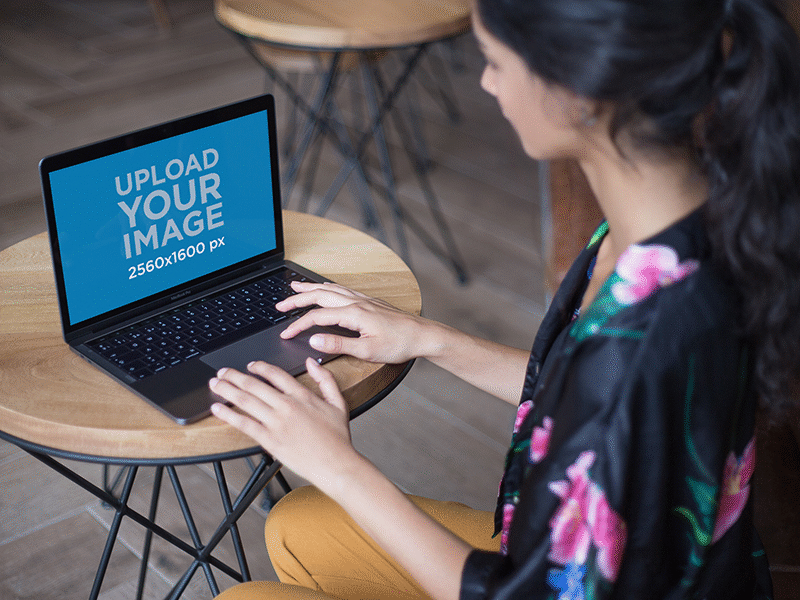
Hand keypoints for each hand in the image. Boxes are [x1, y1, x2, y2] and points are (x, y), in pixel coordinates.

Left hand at [209, 358, 356, 489]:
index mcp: (302, 395)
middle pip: (254, 385)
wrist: (335, 464)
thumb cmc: (337, 438)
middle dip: (234, 376)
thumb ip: (325, 379)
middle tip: (222, 372)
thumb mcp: (338, 403)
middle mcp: (286, 405)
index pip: (275, 374)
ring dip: (226, 390)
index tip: (250, 366)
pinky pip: (244, 424)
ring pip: (245, 400)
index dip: (259, 367)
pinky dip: (228, 415)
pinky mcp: (269, 440)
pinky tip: (217, 409)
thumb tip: (312, 362)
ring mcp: (276, 422)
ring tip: (215, 384)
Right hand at [277, 282, 430, 364]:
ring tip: (295, 287)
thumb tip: (314, 340)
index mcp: (353, 314)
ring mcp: (363, 299)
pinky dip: (327, 287)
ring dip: (311, 288)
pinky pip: (342, 289)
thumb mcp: (367, 351)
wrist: (423, 335)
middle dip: (297, 299)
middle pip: (319, 295)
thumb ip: (338, 345)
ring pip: (331, 289)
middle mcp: (356, 302)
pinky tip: (325, 289)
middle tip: (280, 306)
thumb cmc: (399, 344)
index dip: (298, 326)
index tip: (285, 334)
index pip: (317, 317)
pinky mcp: (370, 301)